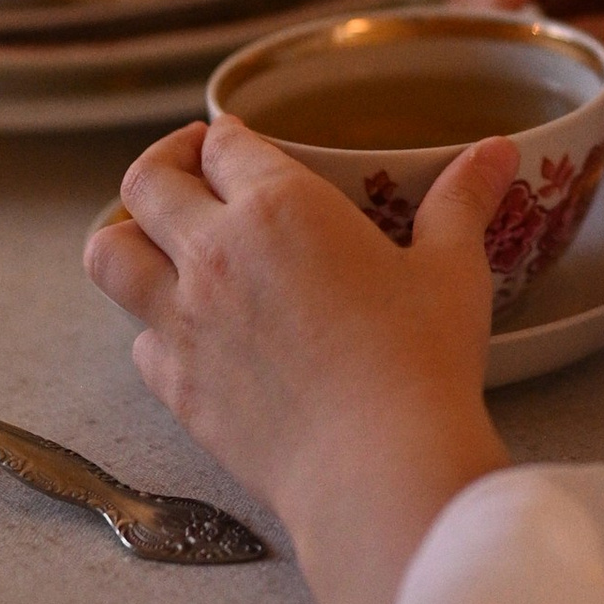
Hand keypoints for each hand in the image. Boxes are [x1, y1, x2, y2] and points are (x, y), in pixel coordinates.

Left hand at [84, 110, 513, 603]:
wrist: (376, 467)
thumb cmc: (419, 362)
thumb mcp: (452, 270)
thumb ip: (462, 200)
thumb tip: (496, 152)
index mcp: (279, 207)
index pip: (222, 143)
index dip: (226, 136)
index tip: (237, 145)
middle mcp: (214, 253)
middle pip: (143, 182)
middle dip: (163, 165)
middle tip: (190, 174)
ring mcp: (182, 321)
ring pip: (107, 253)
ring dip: (125, 237)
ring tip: (157, 243)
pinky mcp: (174, 385)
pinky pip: (135, 338)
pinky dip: (152, 326)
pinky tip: (188, 332)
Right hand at [455, 0, 603, 162]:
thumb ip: (595, 49)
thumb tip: (520, 67)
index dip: (482, 8)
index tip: (463, 66)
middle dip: (468, 33)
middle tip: (445, 98)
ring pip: (494, 7)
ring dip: (478, 50)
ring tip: (457, 106)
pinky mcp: (566, 6)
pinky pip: (515, 30)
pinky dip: (500, 61)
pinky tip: (486, 102)